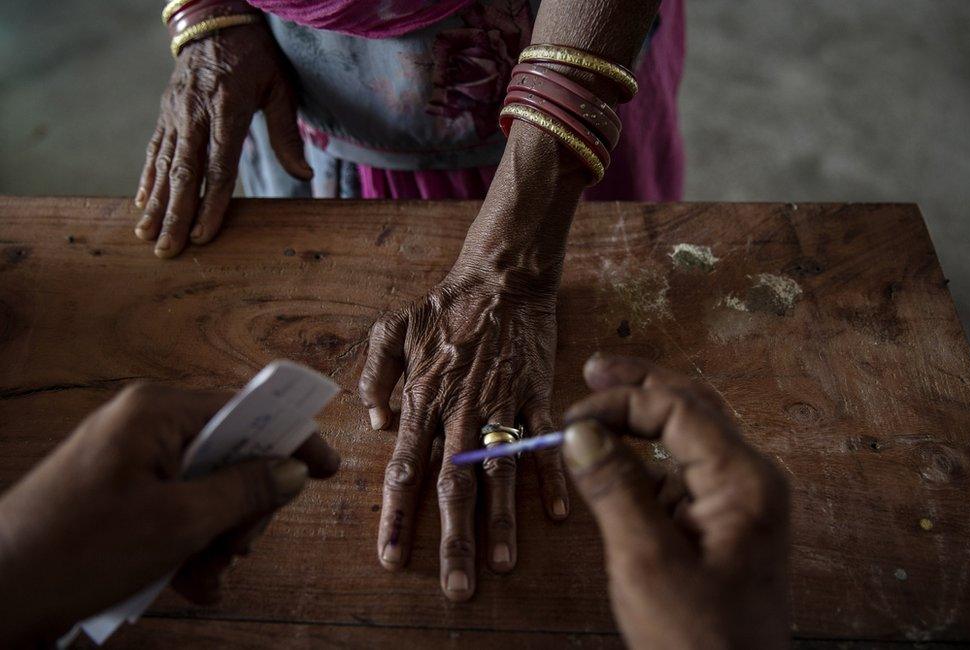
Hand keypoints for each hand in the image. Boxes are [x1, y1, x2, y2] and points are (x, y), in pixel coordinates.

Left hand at [0, 383, 338, 645]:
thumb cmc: (74, 551)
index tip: (327, 467)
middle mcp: (143, 426)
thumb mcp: (178, 523)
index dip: (290, 439)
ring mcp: (128, 461)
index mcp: (156, 412)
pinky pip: (175, 508)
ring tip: (204, 577)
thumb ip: (244, 491)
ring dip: (216, 537)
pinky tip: (190, 584)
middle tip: (234, 550)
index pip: (245, 410)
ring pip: (205, 489)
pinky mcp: (117, 495)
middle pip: (229, 454)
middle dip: (241, 509)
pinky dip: (189, 544)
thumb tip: (293, 470)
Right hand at [135, 23, 311, 257]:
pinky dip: (146, 178)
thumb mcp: (279, 88)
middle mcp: (195, 115)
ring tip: (146, 236)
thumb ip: (286, 133)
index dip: (211, 204)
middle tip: (167, 250)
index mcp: (227, 110)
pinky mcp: (165, 113)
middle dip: (175, 215)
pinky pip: (154, 149)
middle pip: (184, 174)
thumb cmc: (256, 59)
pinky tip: (141, 203)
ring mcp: (175, 114)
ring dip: (155, 204)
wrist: (215, 21)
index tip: (204, 235)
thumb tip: (304, 175)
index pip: (219, 167)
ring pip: (163, 166)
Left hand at [359, 264, 568, 600]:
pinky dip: (549, 477)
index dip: (397, 517)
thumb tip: (375, 422)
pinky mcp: (537, 394)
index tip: (391, 558)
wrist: (502, 275)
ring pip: (499, 473)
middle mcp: (460, 410)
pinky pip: (542, 442)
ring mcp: (502, 404)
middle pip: (455, 486)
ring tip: (502, 565)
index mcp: (423, 397)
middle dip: (453, 541)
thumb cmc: (446, 304)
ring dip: (502, 522)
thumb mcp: (392, 328)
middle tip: (456, 587)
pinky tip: (555, 515)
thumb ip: (376, 375)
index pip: (404, 469)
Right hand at [562, 355, 790, 648]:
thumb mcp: (646, 561)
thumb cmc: (695, 639)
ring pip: (687, 436)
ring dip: (641, 419)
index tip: (571, 418)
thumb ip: (614, 488)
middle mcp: (749, 479)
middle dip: (641, 387)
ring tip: (595, 406)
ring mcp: (736, 500)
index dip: (622, 403)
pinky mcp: (719, 522)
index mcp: (745, 481)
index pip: (679, 410)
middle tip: (594, 369)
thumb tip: (579, 430)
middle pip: (692, 408)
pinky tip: (613, 458)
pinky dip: (645, 457)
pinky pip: (681, 471)